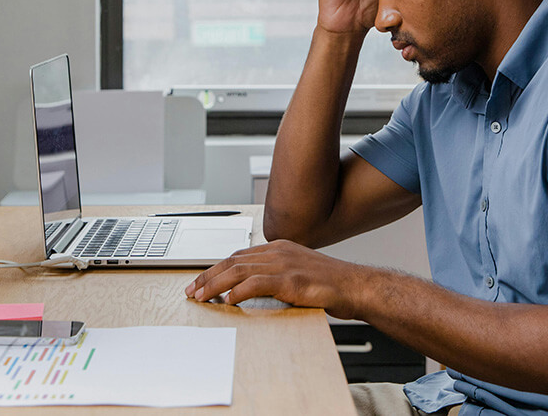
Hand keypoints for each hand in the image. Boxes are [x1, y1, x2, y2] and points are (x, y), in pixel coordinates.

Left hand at [184, 240, 371, 318]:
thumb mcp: (298, 272)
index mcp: (279, 247)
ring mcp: (284, 264)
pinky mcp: (291, 280)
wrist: (355, 286)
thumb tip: (250, 288)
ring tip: (202, 297)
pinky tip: (228, 301)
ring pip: (239, 271)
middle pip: (233, 261)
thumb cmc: (330, 283)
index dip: (216, 268)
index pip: (238, 255)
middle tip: (192, 290)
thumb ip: (275, 275)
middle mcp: (278, 251)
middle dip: (208, 276)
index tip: (201, 281)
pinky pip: (256, 284)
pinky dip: (238, 292)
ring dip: (216, 285)